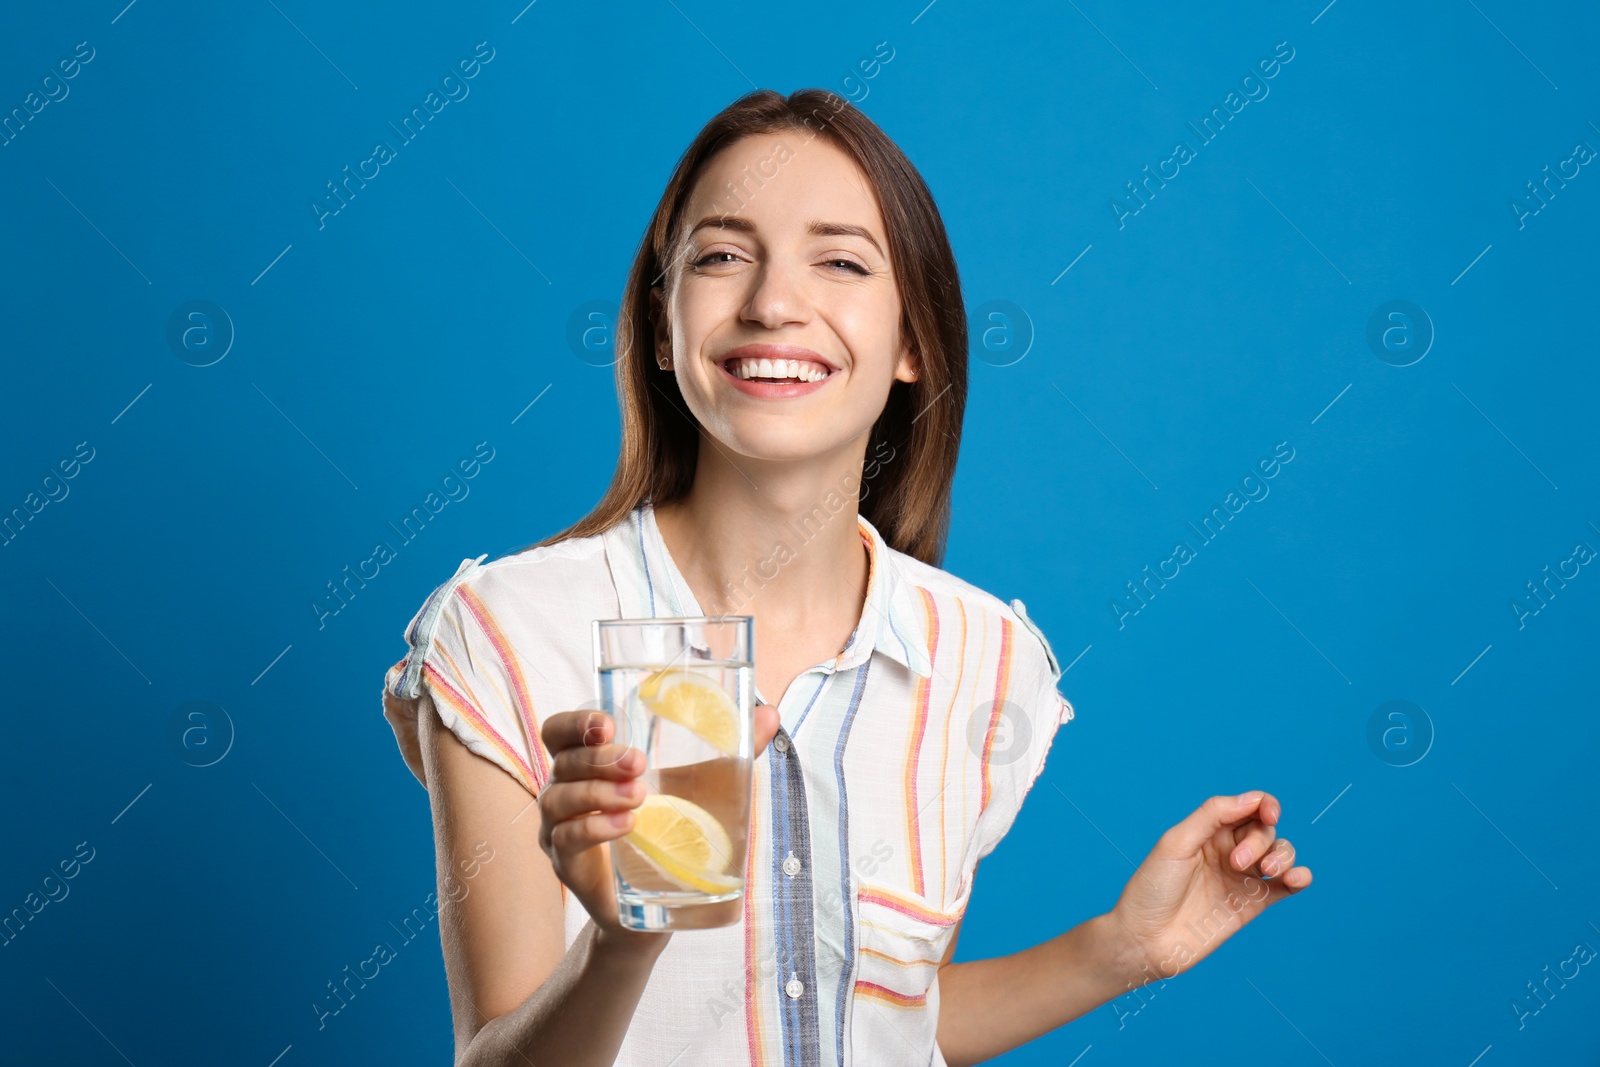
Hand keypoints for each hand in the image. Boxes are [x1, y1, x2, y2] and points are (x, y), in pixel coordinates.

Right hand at [534, 703, 781, 948]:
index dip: (577, 723)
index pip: (561, 732)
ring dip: (598, 792)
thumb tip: (770, 713)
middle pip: (563, 760)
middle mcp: (566, 790)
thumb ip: (734, 748)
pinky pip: (566, 839)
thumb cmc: (675, 830)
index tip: (609, 724)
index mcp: (590, 764)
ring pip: (560, 798)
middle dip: (599, 758)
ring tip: (639, 797)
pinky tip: (625, 825)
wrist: (662, 900)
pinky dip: (593, 828)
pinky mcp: (567, 865)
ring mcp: (560, 829)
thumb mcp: (704, 785)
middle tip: (638, 763)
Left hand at [1105, 791, 1311, 982]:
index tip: (1269, 813)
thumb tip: (1252, 799)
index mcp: (1208, 830)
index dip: (1265, 805)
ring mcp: (1242, 877)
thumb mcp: (1176, 843)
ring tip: (1267, 872)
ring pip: (1280, 854)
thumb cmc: (1152, 888)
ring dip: (1283, 856)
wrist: (1146, 940)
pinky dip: (1300, 877)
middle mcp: (1228, 850)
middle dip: (1260, 841)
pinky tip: (1295, 878)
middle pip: (1264, 831)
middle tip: (1236, 863)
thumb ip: (1212, 816)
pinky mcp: (1253, 904)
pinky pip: (1286, 886)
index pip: (1247, 807)